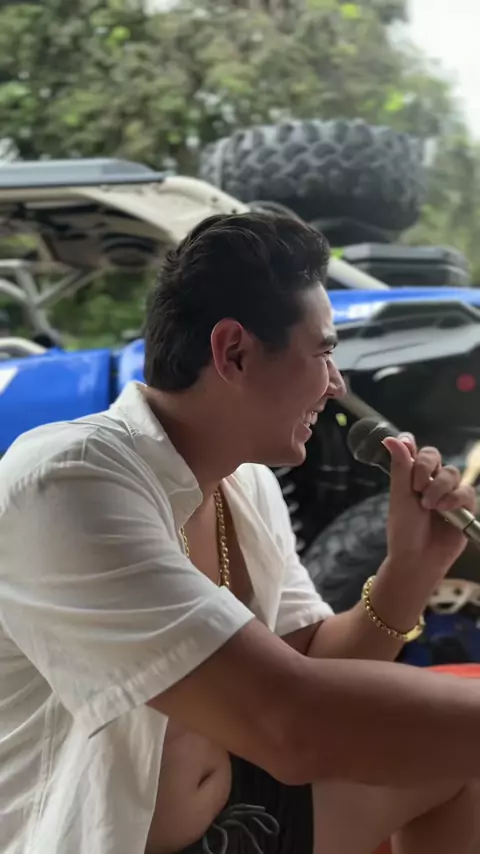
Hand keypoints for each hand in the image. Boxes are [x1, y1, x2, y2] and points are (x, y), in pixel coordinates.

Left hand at [384, 435, 476, 583]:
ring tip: (429, 505)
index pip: (417, 452)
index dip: (413, 447)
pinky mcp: (465, 507)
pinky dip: (454, 498)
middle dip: (425, 468)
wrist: (417, 558)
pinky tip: (444, 509)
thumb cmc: (404, 529)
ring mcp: (449, 493)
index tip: (407, 446)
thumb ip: (400, 467)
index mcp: (413, 477)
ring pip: (452, 473)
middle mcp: (432, 481)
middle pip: (435, 456)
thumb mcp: (399, 496)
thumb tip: (390, 438)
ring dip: (439, 486)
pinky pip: (467, 492)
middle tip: (417, 487)